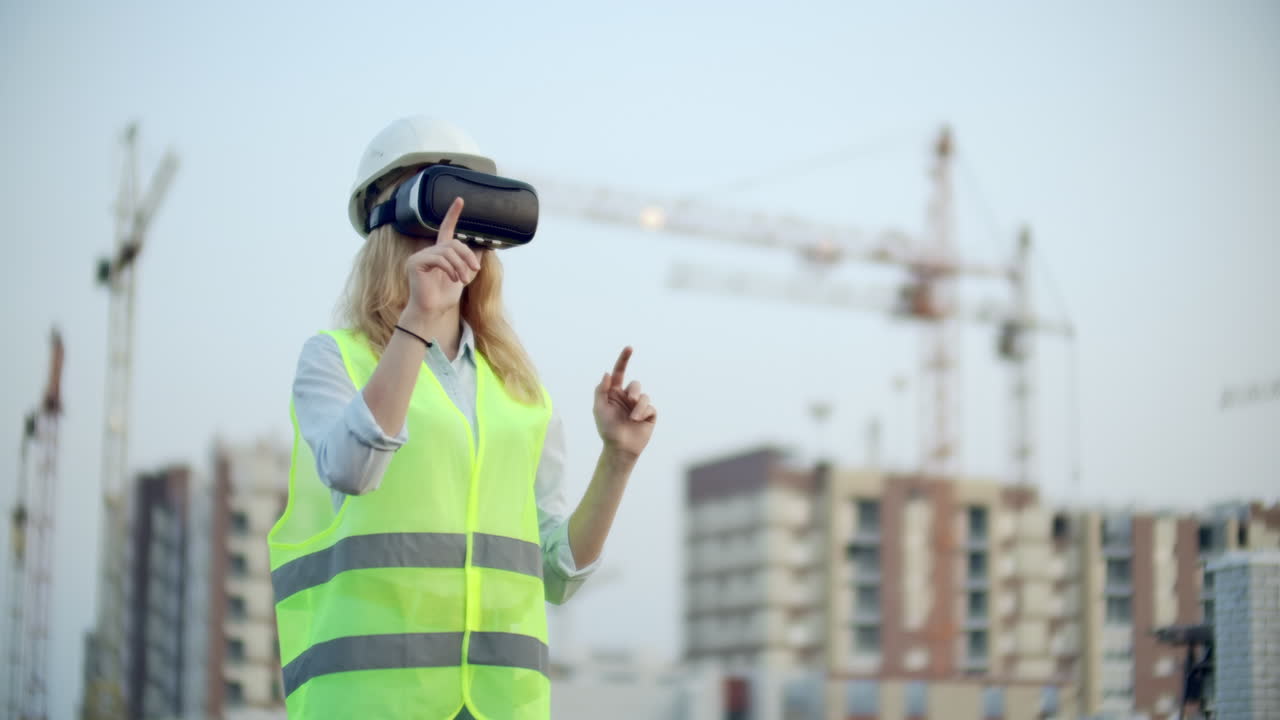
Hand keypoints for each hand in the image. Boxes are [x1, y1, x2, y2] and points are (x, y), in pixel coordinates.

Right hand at [400, 197, 480, 325]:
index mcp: (439, 253)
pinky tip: (453, 279)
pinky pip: (439, 258)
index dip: (452, 214)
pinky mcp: (415, 263)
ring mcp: (420, 256)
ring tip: (463, 280)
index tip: (460, 200)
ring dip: (460, 266)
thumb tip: (481, 248)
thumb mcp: (463, 276)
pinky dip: (450, 268)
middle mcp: (428, 252)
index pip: (446, 229)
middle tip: (475, 270)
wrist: (433, 311)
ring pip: (448, 251)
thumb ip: (468, 261)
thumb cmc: (445, 297)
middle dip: (467, 256)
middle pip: (453, 242)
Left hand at [594, 347, 656, 458]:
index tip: (629, 348)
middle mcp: (627, 397)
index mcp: (614, 393)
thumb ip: (601, 389)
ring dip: (638, 405)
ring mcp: (639, 405)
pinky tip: (638, 421)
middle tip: (630, 399)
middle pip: (635, 384)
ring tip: (633, 417)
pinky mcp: (649, 414)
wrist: (620, 447)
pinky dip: (643, 412)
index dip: (624, 360)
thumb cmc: (607, 429)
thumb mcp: (599, 408)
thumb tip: (608, 373)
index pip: (620, 373)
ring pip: (644, 395)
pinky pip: (650, 406)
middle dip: (633, 390)